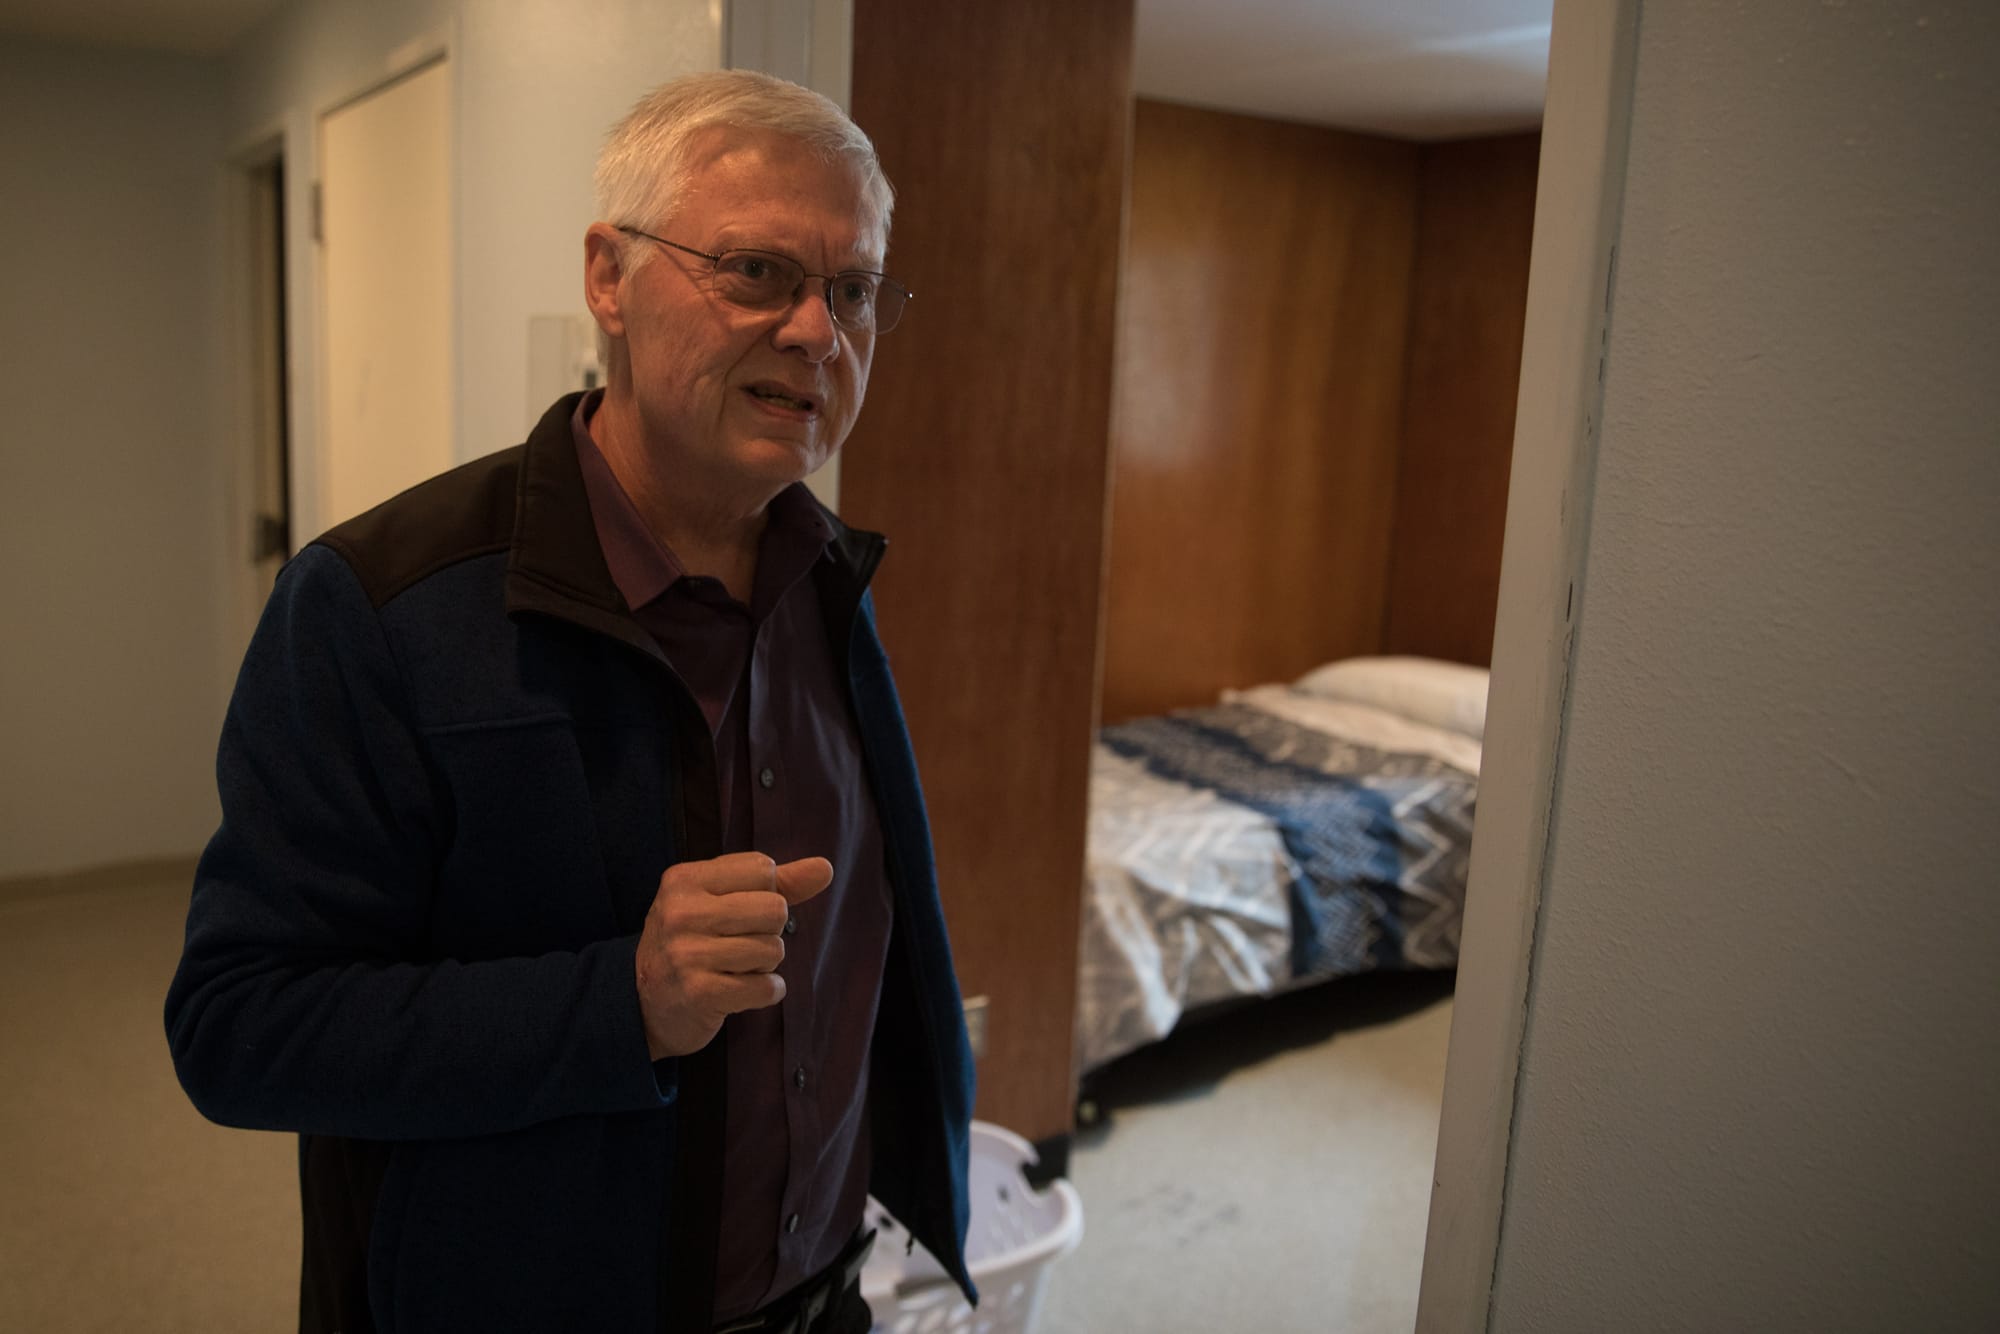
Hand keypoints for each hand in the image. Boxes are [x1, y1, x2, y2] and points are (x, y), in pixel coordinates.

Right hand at [634, 852, 832, 1059]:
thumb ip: (778, 883)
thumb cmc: (692, 943)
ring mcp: (688, 954)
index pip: (763, 868)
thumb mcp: (721, 901)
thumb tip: (825, 868)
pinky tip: (742, 991)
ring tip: (736, 968)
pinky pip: (766, 987)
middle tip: (740, 943)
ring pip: (773, 949)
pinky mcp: (700, 993)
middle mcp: (682, 912)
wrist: (643, 1004)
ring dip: (765, 965)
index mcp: (685, 879)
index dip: (766, 892)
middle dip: (770, 931)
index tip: (740, 911)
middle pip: (774, 908)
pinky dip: (766, 992)